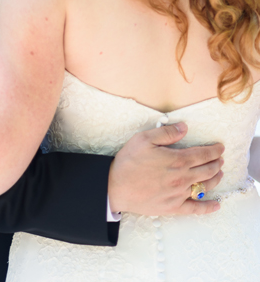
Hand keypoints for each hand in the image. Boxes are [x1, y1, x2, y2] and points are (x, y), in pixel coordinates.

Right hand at [108, 122, 223, 215]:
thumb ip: (166, 133)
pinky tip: (216, 204)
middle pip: (208, 170)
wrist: (115, 187)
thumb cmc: (128, 162)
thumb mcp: (143, 139)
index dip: (214, 150)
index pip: (203, 154)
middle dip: (217, 163)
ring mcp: (180, 194)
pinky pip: (196, 208)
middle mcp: (183, 178)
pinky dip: (208, 207)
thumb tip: (184, 128)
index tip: (220, 147)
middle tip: (220, 159)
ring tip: (219, 174)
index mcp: (177, 160)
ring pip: (205, 187)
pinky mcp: (174, 207)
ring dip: (216, 179)